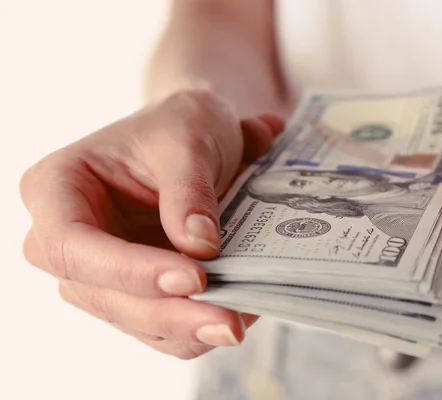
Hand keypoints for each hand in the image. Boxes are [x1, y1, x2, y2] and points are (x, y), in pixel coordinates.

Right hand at [20, 90, 283, 358]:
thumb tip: (199, 246)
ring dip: (186, 328)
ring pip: (133, 319)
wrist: (193, 140)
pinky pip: (159, 326)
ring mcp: (100, 271)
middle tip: (228, 322)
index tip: (192, 275)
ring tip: (239, 322)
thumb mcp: (188, 138)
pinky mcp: (134, 291)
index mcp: (57, 188)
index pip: (71, 243)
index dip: (127, 268)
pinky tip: (236, 317)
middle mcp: (68, 238)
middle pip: (100, 294)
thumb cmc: (177, 128)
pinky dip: (195, 328)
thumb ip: (189, 190)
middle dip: (168, 312)